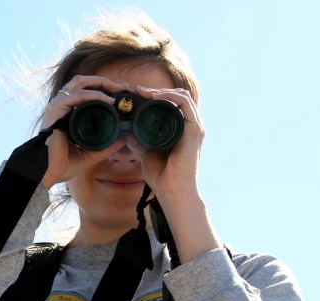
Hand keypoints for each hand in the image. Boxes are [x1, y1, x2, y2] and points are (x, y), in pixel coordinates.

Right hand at [40, 75, 129, 189]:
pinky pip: (77, 96)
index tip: (120, 93)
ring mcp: (57, 106)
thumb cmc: (62, 164)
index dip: (102, 88)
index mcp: (66, 112)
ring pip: (80, 82)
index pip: (84, 91)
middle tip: (121, 88)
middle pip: (83, 81)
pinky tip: (107, 101)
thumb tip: (122, 140)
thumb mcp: (89, 153)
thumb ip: (105, 147)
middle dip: (104, 81)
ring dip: (100, 83)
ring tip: (116, 90)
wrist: (48, 173)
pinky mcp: (55, 110)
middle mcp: (61, 106)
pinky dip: (94, 95)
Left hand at [124, 86, 204, 205]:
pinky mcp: (194, 131)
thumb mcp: (146, 153)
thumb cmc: (162, 176)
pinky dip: (170, 97)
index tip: (136, 94)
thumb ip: (138, 141)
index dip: (155, 95)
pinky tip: (155, 97)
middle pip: (177, 96)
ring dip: (162, 91)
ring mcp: (194, 127)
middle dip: (157, 90)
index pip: (172, 103)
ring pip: (182, 96)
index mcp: (182, 130)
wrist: (172, 192)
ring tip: (144, 92)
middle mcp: (191, 126)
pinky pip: (185, 104)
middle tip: (137, 91)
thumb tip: (125, 131)